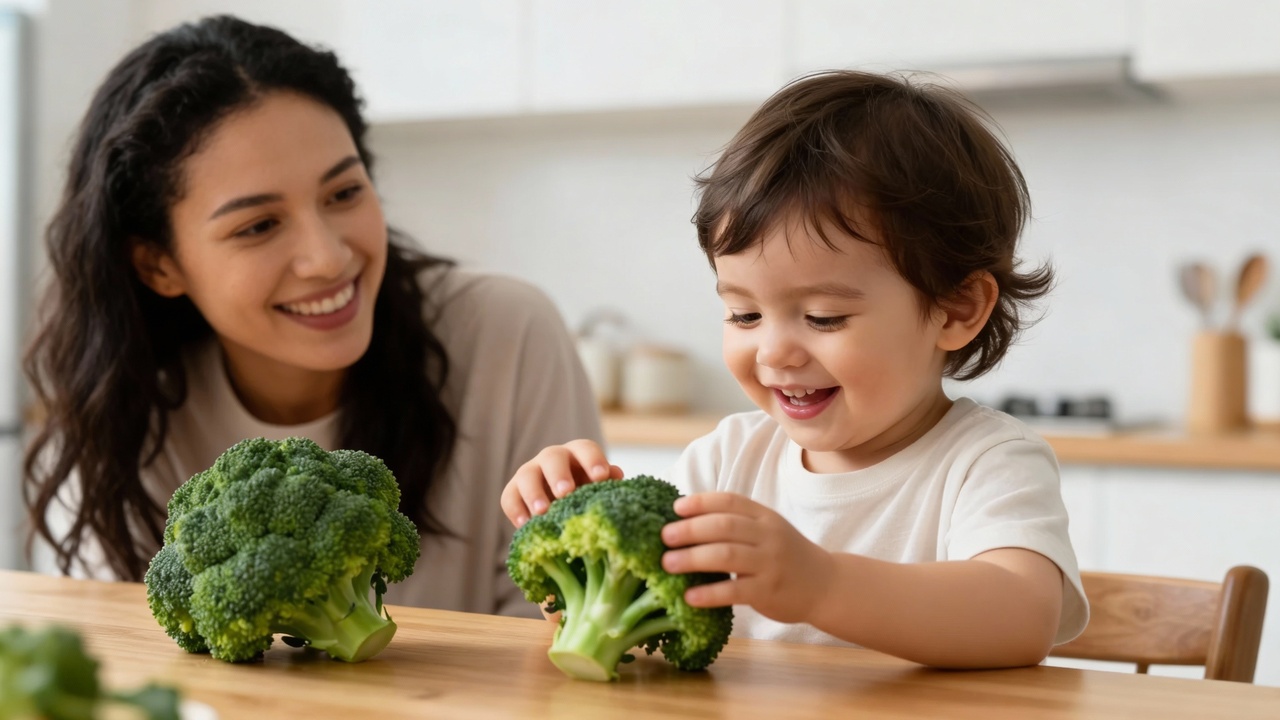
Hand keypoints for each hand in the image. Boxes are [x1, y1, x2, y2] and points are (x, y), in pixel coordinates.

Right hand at [500, 440, 622, 526]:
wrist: (560, 512)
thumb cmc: (587, 496)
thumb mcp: (598, 489)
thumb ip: (607, 483)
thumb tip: (616, 475)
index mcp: (578, 454)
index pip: (585, 449)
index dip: (593, 460)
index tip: (601, 477)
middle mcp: (552, 458)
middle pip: (552, 457)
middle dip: (559, 474)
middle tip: (565, 492)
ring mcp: (530, 473)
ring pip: (526, 475)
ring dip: (534, 493)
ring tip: (542, 512)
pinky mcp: (513, 491)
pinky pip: (509, 497)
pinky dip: (515, 510)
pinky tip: (524, 525)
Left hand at [660, 492, 833, 624]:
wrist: (825, 585)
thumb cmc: (785, 556)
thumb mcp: (767, 531)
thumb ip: (737, 524)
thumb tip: (685, 520)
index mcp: (764, 517)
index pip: (729, 501)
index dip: (700, 502)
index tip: (675, 508)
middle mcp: (768, 535)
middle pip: (724, 526)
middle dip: (690, 529)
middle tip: (664, 536)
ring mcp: (770, 563)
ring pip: (726, 555)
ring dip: (693, 558)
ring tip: (667, 563)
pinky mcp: (769, 591)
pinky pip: (734, 591)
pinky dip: (709, 593)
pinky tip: (689, 596)